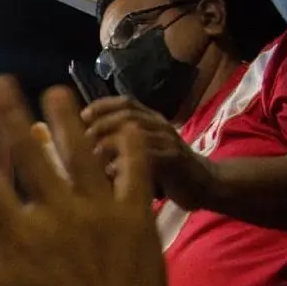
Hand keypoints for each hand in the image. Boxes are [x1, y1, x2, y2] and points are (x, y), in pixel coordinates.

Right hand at [0, 78, 166, 285]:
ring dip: (66, 119)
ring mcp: (97, 208)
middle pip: (29, 154)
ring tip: (56, 90)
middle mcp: (55, 211)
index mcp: (19, 232)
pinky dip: (129, 146)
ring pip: (80, 152)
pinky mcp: (133, 213)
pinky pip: (133, 171)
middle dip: (11, 114)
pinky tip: (123, 124)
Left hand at [82, 95, 215, 209]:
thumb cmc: (167, 169)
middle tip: (83, 140)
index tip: (81, 116)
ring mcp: (168, 141)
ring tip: (93, 155)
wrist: (205, 183)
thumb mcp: (143, 151)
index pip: (126, 102)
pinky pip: (148, 156)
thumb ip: (121, 143)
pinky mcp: (174, 160)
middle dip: (102, 124)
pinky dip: (126, 163)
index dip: (102, 106)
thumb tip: (85, 143)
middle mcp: (160, 125)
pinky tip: (111, 172)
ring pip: (136, 132)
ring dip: (111, 142)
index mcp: (151, 119)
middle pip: (128, 114)